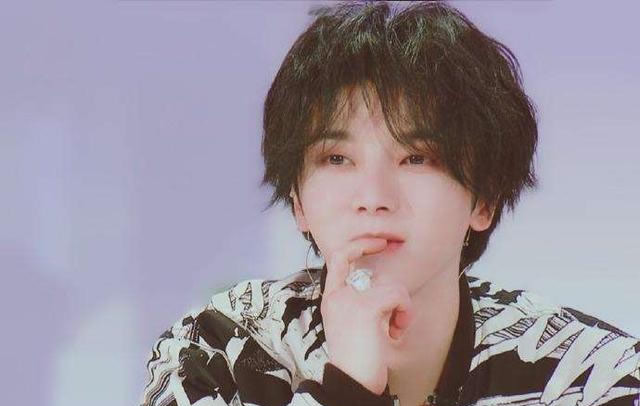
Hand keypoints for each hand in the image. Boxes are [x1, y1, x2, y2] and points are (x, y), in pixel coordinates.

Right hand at [320, 238, 413, 394]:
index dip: (360, 244)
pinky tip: (396, 333)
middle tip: (396, 293)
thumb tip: (386, 287)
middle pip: (369, 268)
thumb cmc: (357, 360)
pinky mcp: (366, 308)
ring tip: (393, 331)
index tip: (378, 242)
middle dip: (389, 280)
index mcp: (331, 299)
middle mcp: (337, 295)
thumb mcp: (353, 325)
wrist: (352, 383)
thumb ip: (360, 303)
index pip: (339, 256)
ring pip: (392, 286)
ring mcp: (349, 299)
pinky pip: (399, 296)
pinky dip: (405, 314)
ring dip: (401, 309)